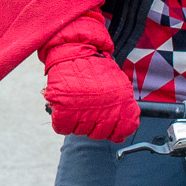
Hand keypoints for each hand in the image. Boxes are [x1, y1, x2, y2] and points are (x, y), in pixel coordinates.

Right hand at [39, 10, 138, 142]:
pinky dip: (61, 121)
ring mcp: (83, 112)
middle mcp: (104, 111)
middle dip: (93, 125)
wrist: (75, 50)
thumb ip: (123, 108)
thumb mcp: (119, 85)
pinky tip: (64, 108)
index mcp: (121, 105)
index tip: (109, 127)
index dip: (115, 132)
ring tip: (76, 104)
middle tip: (88, 109)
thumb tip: (120, 134)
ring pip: (80, 132)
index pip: (122, 132)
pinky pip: (62, 127)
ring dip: (76, 122)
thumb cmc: (96, 67)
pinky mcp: (63, 110)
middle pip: (98, 134)